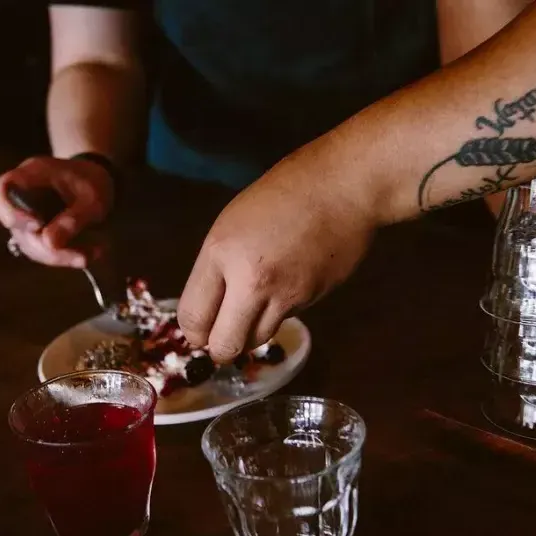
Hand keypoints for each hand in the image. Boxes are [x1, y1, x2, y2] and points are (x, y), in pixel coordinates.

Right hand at [0, 156, 113, 267]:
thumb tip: (49, 243)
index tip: (36, 226)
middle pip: (15, 227)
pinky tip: (87, 257)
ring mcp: (25, 214)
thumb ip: (74, 218)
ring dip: (56, 257)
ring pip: (27, 243)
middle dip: (46, 248)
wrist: (96, 180)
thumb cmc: (93, 181)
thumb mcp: (93, 199)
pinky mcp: (34, 231)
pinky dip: (61, 257)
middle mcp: (21, 194)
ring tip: (88, 257)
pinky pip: (39, 249)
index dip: (9, 213)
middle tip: (81, 257)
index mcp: (31, 174)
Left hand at [177, 158, 377, 362]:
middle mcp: (250, 280)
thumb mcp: (231, 224)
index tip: (200, 331)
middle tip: (222, 336)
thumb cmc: (282, 195)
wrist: (342, 187)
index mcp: (221, 253)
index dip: (194, 332)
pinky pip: (284, 320)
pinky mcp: (311, 300)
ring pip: (255, 341)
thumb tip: (207, 312)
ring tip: (254, 310)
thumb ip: (216, 269)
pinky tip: (287, 283)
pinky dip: (279, 312)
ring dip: (250, 334)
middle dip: (219, 348)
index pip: (193, 318)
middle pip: (223, 346)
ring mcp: (284, 294)